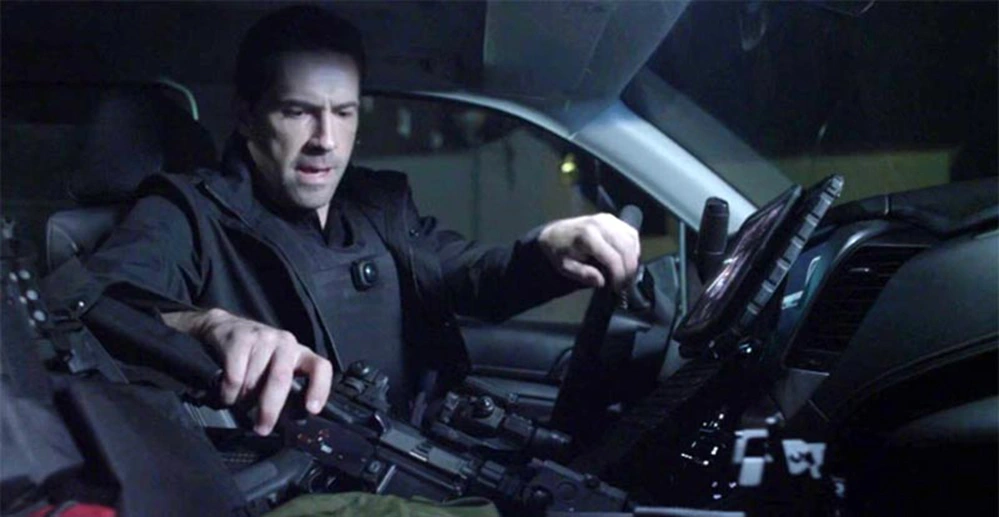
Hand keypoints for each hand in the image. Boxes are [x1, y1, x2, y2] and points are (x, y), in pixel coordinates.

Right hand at [164, 308, 332, 434]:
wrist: (224, 327)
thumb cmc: (256, 357)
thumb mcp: (277, 369)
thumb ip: (287, 390)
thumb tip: (289, 423)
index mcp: (301, 353)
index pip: (320, 367)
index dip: (319, 388)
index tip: (311, 410)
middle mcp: (286, 343)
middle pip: (281, 378)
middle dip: (270, 408)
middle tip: (262, 428)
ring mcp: (263, 338)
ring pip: (254, 381)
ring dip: (244, 401)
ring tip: (240, 403)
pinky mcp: (240, 339)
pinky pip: (234, 377)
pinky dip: (229, 394)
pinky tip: (228, 395)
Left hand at [538, 213, 640, 291]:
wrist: (554, 233)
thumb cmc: (559, 252)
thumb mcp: (565, 267)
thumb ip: (583, 274)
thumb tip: (602, 281)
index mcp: (587, 236)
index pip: (613, 258)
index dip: (619, 275)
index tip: (618, 288)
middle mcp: (600, 224)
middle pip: (626, 249)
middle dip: (629, 270)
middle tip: (625, 284)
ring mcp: (608, 219)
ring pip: (631, 240)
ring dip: (633, 259)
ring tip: (626, 274)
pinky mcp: (613, 219)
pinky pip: (631, 233)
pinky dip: (633, 248)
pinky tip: (628, 259)